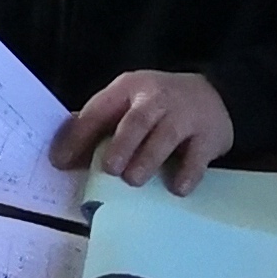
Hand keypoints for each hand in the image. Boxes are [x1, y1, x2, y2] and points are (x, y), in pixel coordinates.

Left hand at [53, 69, 233, 192]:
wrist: (215, 94)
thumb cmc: (158, 105)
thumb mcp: (128, 103)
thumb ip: (99, 124)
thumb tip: (63, 155)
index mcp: (128, 89)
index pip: (99, 110)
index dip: (79, 135)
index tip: (61, 160)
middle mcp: (156, 99)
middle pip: (136, 120)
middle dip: (121, 144)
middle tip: (109, 168)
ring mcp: (185, 115)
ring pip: (165, 135)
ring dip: (148, 159)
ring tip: (134, 180)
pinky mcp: (209, 135)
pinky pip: (198, 155)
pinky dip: (188, 173)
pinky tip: (177, 188)